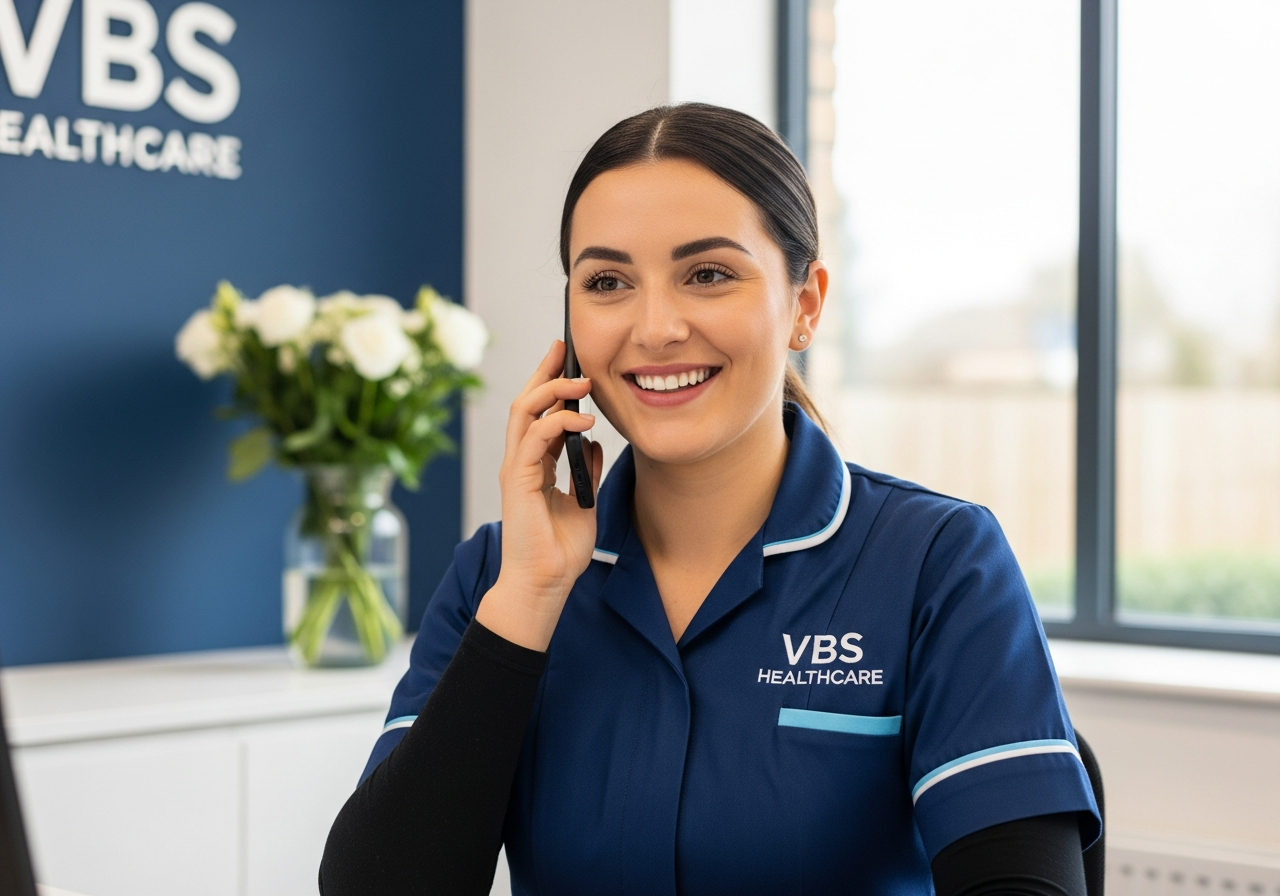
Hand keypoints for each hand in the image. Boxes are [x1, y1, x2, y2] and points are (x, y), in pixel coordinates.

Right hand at [475, 340, 602, 650]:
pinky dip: (557, 422)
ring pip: (524, 413)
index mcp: (533, 466)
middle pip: (525, 402)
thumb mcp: (583, 502)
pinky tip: (583, 420)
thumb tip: (594, 442)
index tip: (569, 360)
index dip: (551, 384)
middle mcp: (520, 462)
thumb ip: (585, 470)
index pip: (538, 414)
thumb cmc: (559, 552)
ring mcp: (516, 470)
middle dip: (545, 371)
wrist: (544, 586)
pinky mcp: (518, 482)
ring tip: (582, 382)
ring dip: (552, 391)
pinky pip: (534, 439)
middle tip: (565, 347)